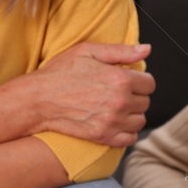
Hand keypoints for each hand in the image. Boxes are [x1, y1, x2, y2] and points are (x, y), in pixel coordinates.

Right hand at [21, 42, 153, 146]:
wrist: (38, 99)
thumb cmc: (59, 73)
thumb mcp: (88, 51)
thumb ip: (121, 51)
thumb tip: (146, 50)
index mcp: (120, 78)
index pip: (150, 84)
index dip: (140, 80)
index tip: (128, 81)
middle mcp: (120, 101)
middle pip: (146, 102)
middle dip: (135, 96)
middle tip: (117, 93)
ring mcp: (112, 121)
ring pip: (140, 120)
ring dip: (132, 114)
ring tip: (115, 107)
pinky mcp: (103, 136)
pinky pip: (129, 138)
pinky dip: (126, 132)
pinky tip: (114, 122)